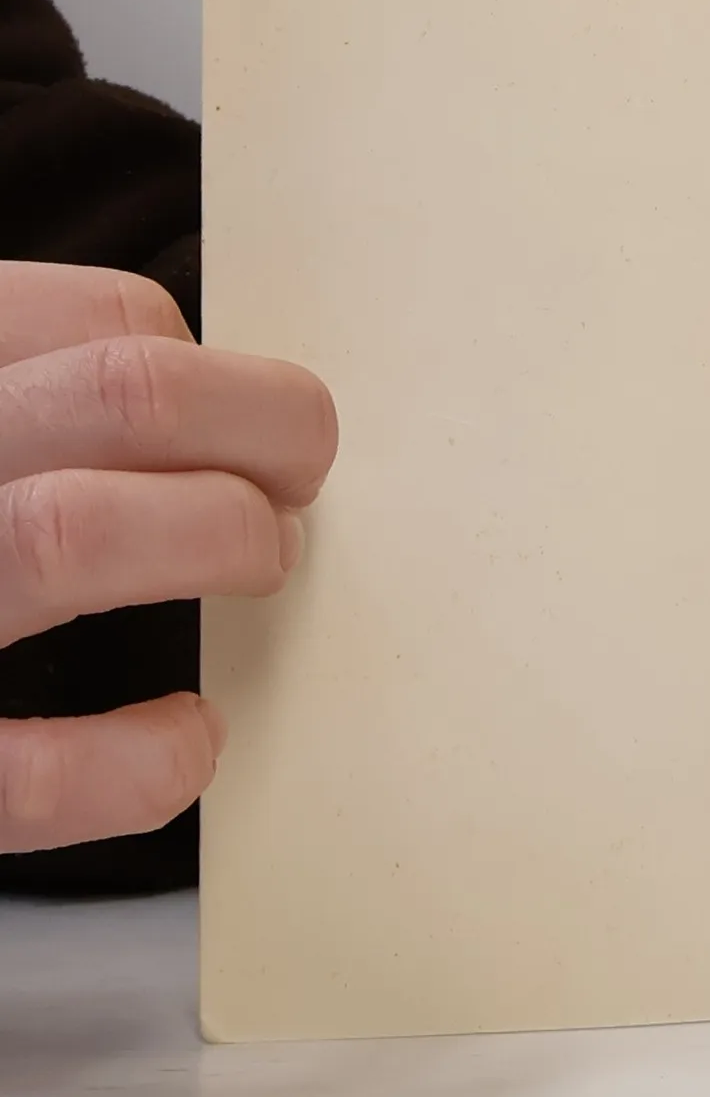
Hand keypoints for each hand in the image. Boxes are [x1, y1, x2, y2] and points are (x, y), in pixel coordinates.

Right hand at [0, 263, 335, 849]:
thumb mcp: (2, 433)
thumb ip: (62, 414)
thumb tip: (239, 429)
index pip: (111, 323)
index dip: (224, 378)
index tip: (261, 430)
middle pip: (129, 393)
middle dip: (267, 433)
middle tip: (293, 491)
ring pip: (74, 532)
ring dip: (216, 542)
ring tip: (257, 565)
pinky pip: (32, 773)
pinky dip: (142, 759)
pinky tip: (183, 737)